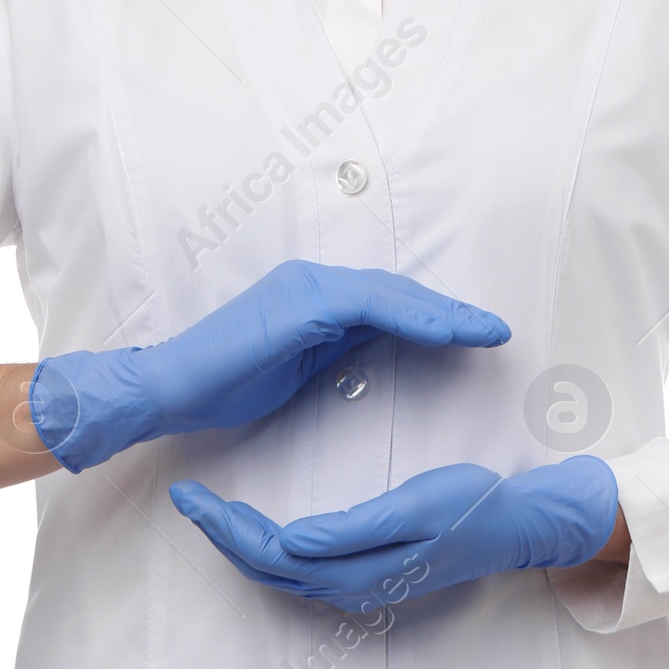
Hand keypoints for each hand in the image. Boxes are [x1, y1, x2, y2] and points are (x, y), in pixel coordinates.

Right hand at [28, 260, 509, 471]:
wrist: (172, 387)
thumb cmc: (228, 383)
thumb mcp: (302, 365)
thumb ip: (341, 347)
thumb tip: (387, 344)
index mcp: (314, 295)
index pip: (387, 301)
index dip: (434, 316)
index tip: (475, 335)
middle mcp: (314, 281)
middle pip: (398, 292)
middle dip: (450, 311)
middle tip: (496, 330)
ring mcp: (306, 288)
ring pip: (391, 294)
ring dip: (442, 313)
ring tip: (484, 332)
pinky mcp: (301, 305)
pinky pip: (369, 307)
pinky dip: (412, 319)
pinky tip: (445, 334)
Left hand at [169, 454, 619, 612]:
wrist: (513, 526)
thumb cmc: (469, 506)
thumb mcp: (415, 506)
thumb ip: (353, 528)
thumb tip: (294, 541)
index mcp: (354, 571)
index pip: (269, 555)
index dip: (225, 527)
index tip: (193, 494)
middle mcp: (347, 587)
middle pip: (264, 568)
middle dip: (220, 533)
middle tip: (184, 495)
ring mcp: (356, 585)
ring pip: (278, 571)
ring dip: (238, 542)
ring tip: (207, 507)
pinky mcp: (364, 574)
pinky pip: (299, 568)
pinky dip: (265, 546)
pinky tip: (253, 525)